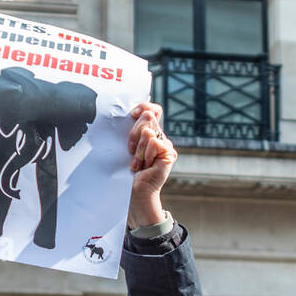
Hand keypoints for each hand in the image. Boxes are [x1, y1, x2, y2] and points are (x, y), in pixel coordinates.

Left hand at [127, 101, 175, 227]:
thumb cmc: (127, 169)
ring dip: (138, 150)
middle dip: (134, 134)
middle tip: (130, 150)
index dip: (144, 106)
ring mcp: (165, 145)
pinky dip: (146, 155)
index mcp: (149, 131)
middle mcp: (159, 136)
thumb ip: (133, 129)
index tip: (132, 114)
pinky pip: (154, 143)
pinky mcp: (169, 154)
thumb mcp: (127, 145)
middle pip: (148, 117)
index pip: (152, 109)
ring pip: (149, 132)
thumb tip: (137, 113)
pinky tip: (145, 166)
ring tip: (137, 163)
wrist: (133, 190)